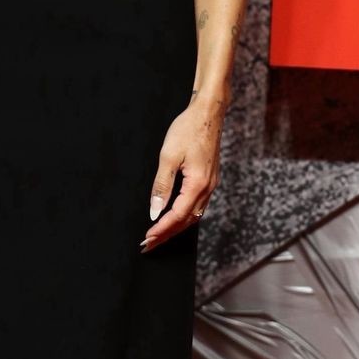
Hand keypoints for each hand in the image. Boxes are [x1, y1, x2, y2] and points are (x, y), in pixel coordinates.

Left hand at [141, 93, 224, 249]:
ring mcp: (211, 184)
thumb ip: (161, 185)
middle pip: (187, 221)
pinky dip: (184, 216)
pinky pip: (198, 205)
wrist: (208, 113)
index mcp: (198, 184)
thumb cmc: (188, 130)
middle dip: (168, 234)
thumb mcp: (168, 156)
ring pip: (194, 215)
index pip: (178, 216)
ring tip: (159, 236)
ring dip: (176, 227)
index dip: (162, 229)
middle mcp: (208, 188)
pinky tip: (174, 217)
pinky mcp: (209, 179)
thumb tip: (155, 210)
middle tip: (149, 245)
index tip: (147, 239)